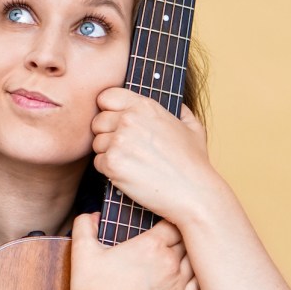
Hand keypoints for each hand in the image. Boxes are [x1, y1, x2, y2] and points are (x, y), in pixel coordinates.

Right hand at [69, 213, 199, 289]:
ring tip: (192, 254)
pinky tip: (198, 276)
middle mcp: (169, 261)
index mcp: (150, 245)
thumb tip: (91, 215)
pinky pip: (201, 286)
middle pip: (188, 240)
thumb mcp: (82, 252)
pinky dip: (201, 278)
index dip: (173, 220)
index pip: (173, 223)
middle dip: (184, 236)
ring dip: (194, 256)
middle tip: (181, 235)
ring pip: (196, 262)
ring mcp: (178, 284)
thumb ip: (84, 226)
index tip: (169, 221)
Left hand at [91, 89, 215, 225]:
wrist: (193, 192)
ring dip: (108, 154)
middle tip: (126, 150)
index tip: (116, 123)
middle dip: (107, 135)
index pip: (106, 97)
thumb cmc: (193, 162)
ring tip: (132, 164)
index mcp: (145, 106)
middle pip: (98, 122)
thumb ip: (180, 111)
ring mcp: (119, 140)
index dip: (108, 110)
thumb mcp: (192, 127)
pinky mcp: (112, 163)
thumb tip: (176, 106)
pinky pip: (98, 162)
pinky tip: (129, 175)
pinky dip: (109, 171)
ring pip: (97, 143)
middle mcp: (129, 119)